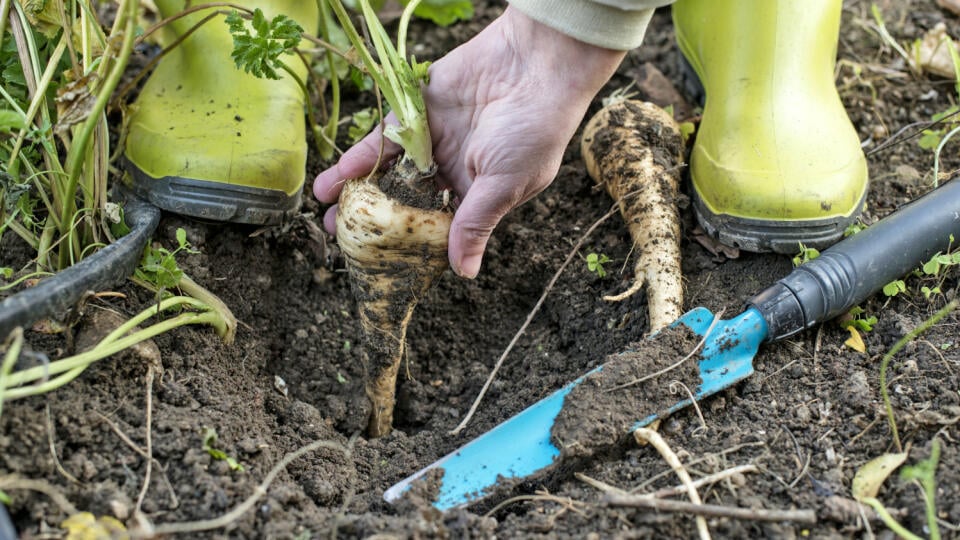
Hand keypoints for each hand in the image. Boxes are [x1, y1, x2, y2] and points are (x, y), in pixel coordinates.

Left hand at [314, 6, 625, 277]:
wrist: (534, 63)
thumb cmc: (533, 131)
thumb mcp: (504, 185)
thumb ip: (474, 225)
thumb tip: (465, 273)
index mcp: (478, 195)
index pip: (437, 228)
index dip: (409, 245)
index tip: (380, 263)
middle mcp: (452, 170)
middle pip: (405, 202)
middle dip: (374, 221)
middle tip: (343, 241)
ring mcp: (431, 141)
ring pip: (387, 173)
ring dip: (357, 192)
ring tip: (325, 214)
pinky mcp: (415, 111)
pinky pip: (382, 140)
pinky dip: (358, 159)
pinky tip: (333, 180)